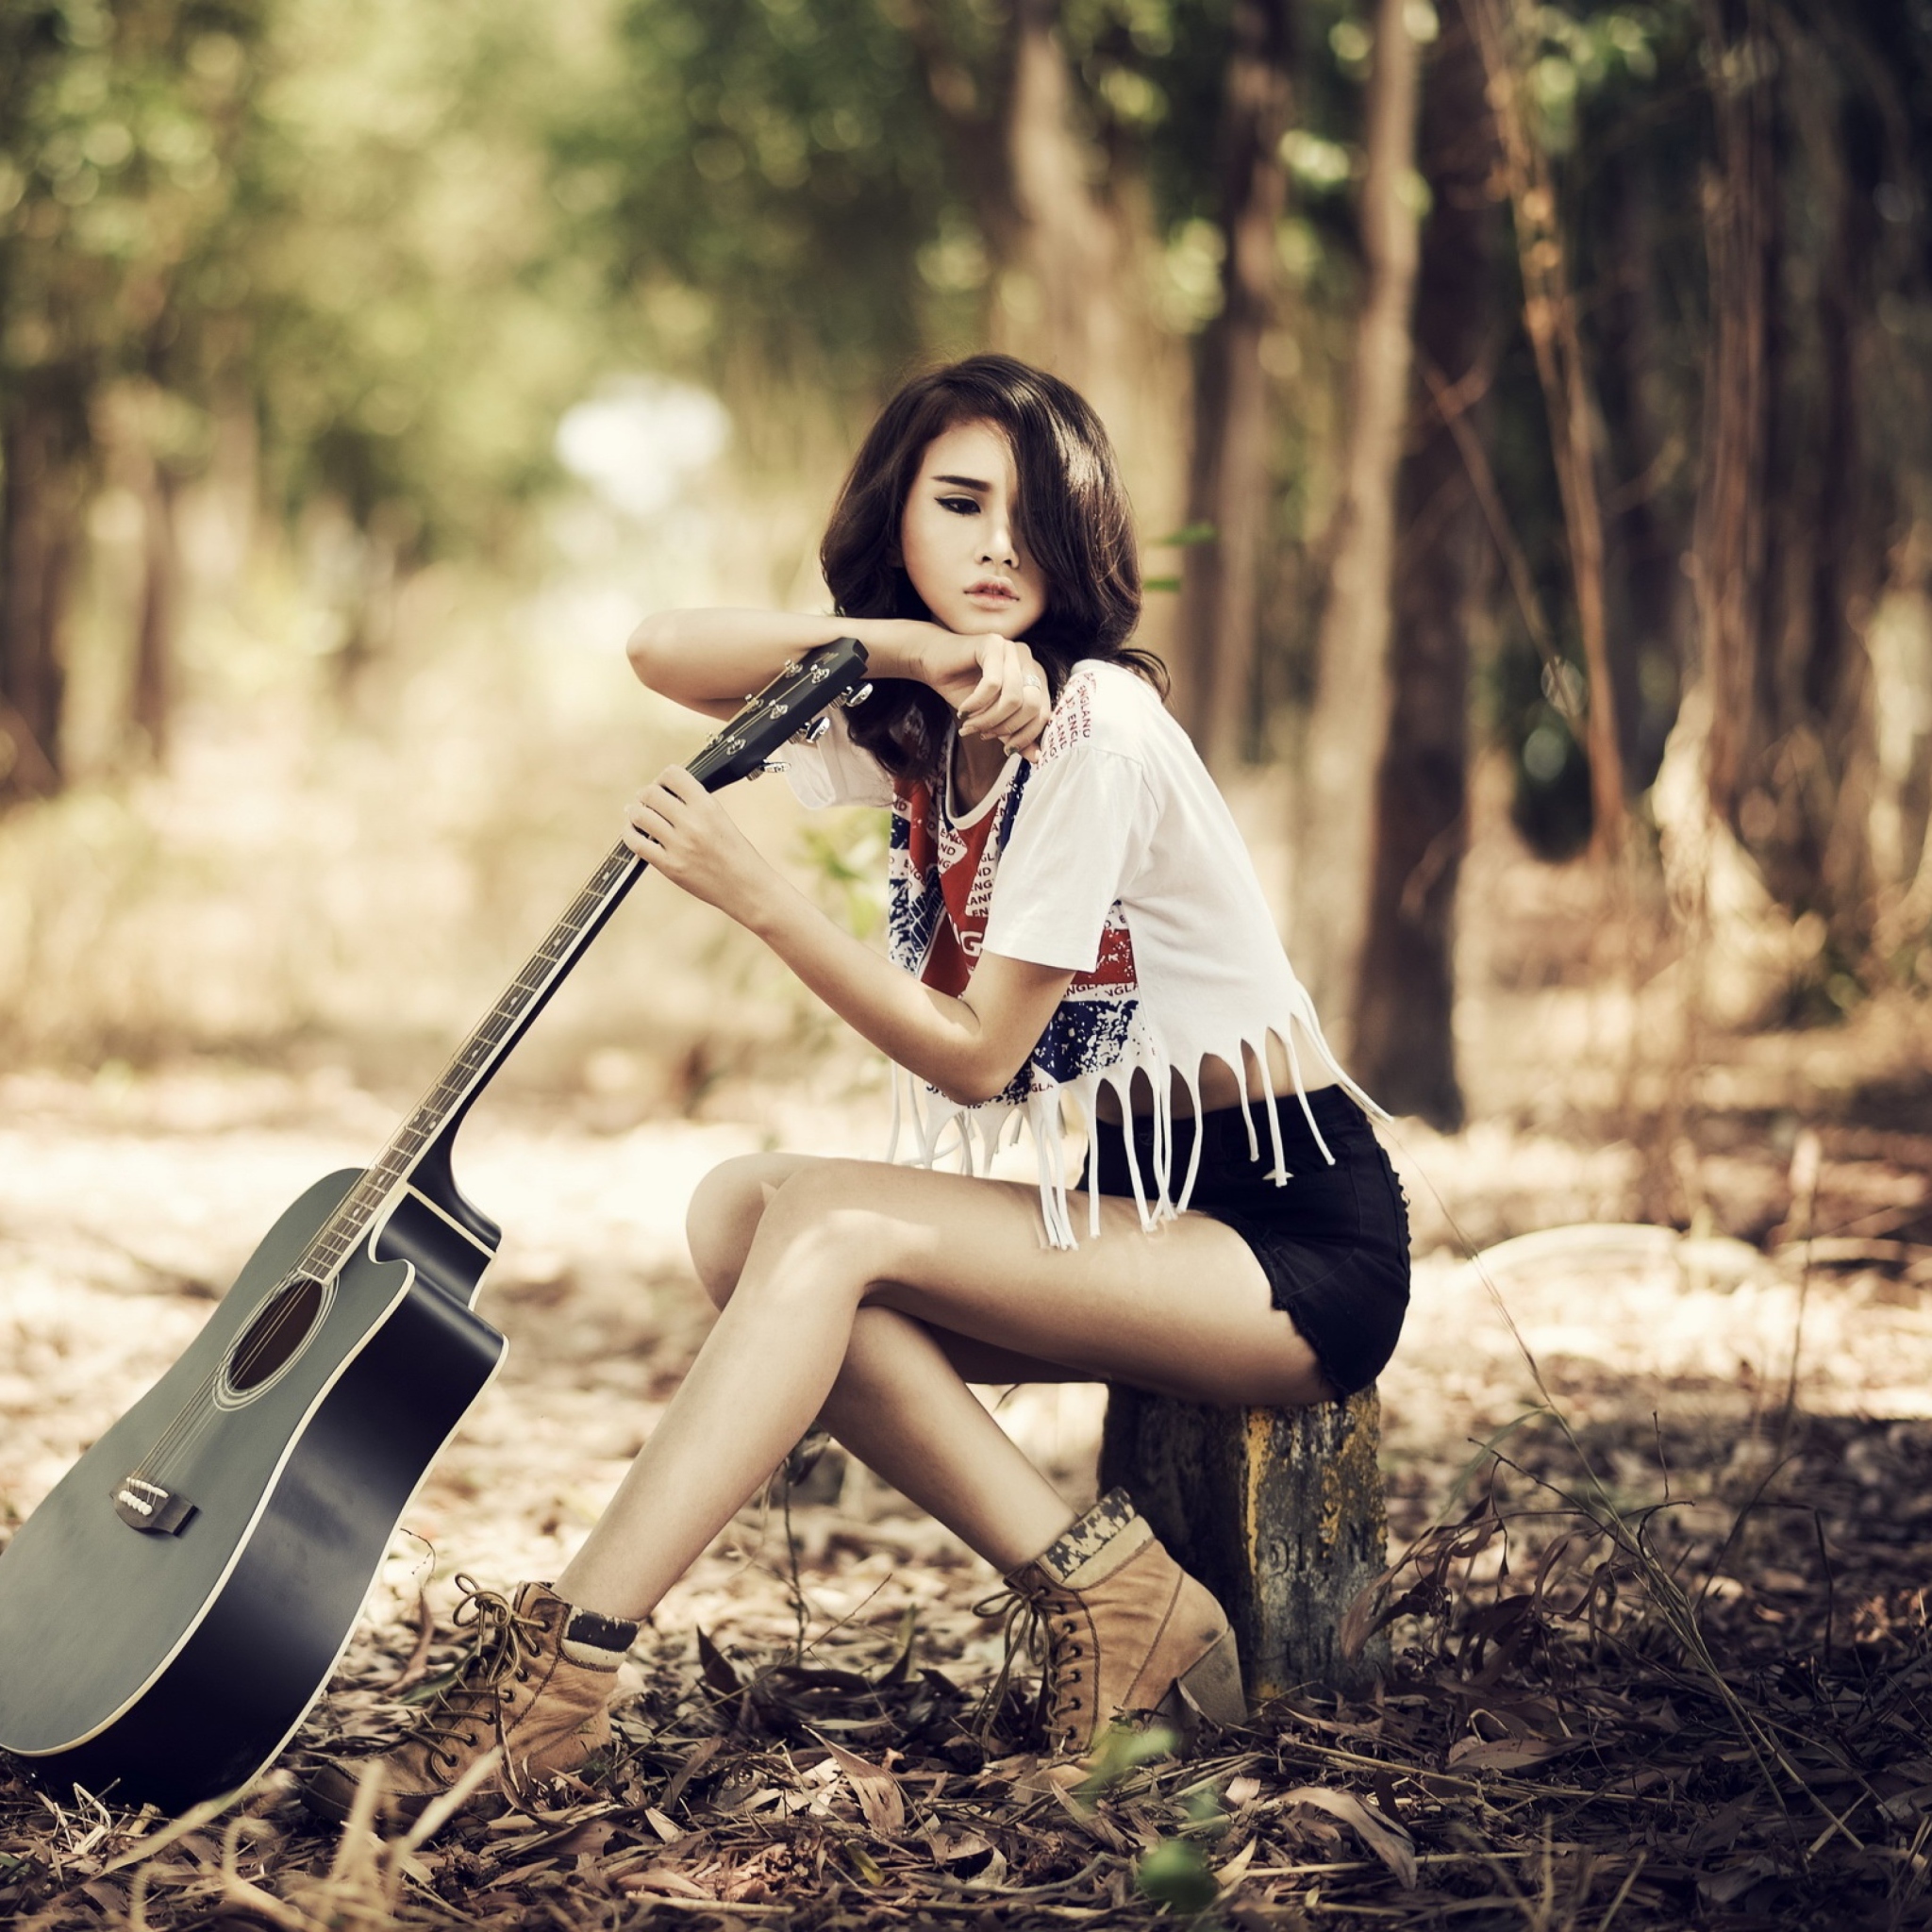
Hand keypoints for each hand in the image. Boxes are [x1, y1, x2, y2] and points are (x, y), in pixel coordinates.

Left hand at [623, 767, 771, 920]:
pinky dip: (630, 834)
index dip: (663, 778)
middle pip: (651, 794)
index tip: (663, 785)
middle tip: (647, 800)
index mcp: (708, 806)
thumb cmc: (737, 853)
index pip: (673, 775)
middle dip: (646, 795)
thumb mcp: (721, 819)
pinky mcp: (669, 866)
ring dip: (634, 812)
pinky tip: (633, 832)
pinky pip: (636, 843)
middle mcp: (692, 823)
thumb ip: (695, 804)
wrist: (747, 888)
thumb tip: (665, 793)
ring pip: (639, 815)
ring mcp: (679, 845)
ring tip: (637, 814)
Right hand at [913, 627, 1052, 761]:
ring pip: (1013, 697)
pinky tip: (964, 709)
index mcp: (1034, 675)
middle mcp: (1027, 660)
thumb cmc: (963, 687)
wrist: (932, 661)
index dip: (1026, 736)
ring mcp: (1011, 649)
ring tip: (970, 725)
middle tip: (983, 735)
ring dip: (989, 719)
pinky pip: (993, 684)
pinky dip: (977, 703)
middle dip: (1006, 727)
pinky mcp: (993, 643)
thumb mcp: (992, 716)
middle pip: (1032, 705)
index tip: (1005, 749)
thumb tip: (1037, 757)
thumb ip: (1015, 732)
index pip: (1044, 712)